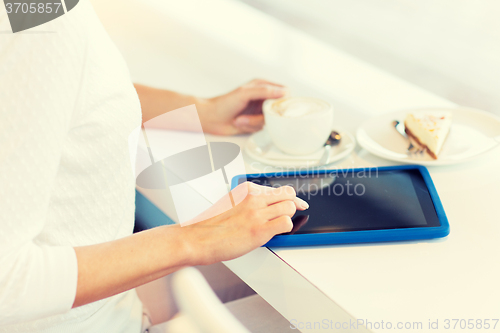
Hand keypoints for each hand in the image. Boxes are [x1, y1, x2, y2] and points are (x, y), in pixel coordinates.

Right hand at [181, 181, 307, 264]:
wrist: (198, 239)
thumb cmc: (211, 226)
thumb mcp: (230, 204)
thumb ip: (248, 201)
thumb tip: (266, 204)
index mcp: (246, 190)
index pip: (276, 188)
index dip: (289, 195)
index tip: (295, 200)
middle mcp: (253, 198)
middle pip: (287, 194)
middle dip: (295, 202)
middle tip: (300, 208)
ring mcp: (257, 213)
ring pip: (289, 207)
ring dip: (289, 216)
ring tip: (281, 223)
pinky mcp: (260, 229)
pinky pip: (286, 223)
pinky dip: (285, 228)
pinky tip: (277, 231)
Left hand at [199, 79, 287, 134]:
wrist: (210, 118)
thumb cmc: (224, 103)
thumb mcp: (245, 93)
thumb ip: (264, 91)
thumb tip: (284, 92)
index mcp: (263, 86)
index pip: (284, 92)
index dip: (283, 101)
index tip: (274, 108)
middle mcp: (263, 98)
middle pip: (278, 109)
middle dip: (264, 115)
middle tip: (252, 116)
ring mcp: (260, 111)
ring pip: (269, 120)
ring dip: (253, 122)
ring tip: (240, 119)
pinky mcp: (255, 122)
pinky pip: (261, 128)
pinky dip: (250, 127)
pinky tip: (240, 123)